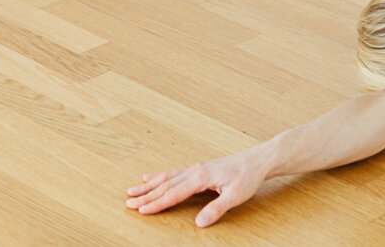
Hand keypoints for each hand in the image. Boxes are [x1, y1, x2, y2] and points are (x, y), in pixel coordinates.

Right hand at [125, 149, 269, 226]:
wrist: (256, 160)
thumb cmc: (247, 177)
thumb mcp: (235, 196)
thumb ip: (216, 209)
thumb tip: (198, 223)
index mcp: (200, 178)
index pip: (173, 193)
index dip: (157, 204)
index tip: (142, 210)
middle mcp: (193, 171)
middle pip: (164, 185)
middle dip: (145, 195)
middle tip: (128, 202)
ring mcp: (194, 169)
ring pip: (166, 178)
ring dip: (148, 186)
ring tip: (132, 191)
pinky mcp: (197, 170)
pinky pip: (173, 173)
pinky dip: (159, 177)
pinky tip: (150, 178)